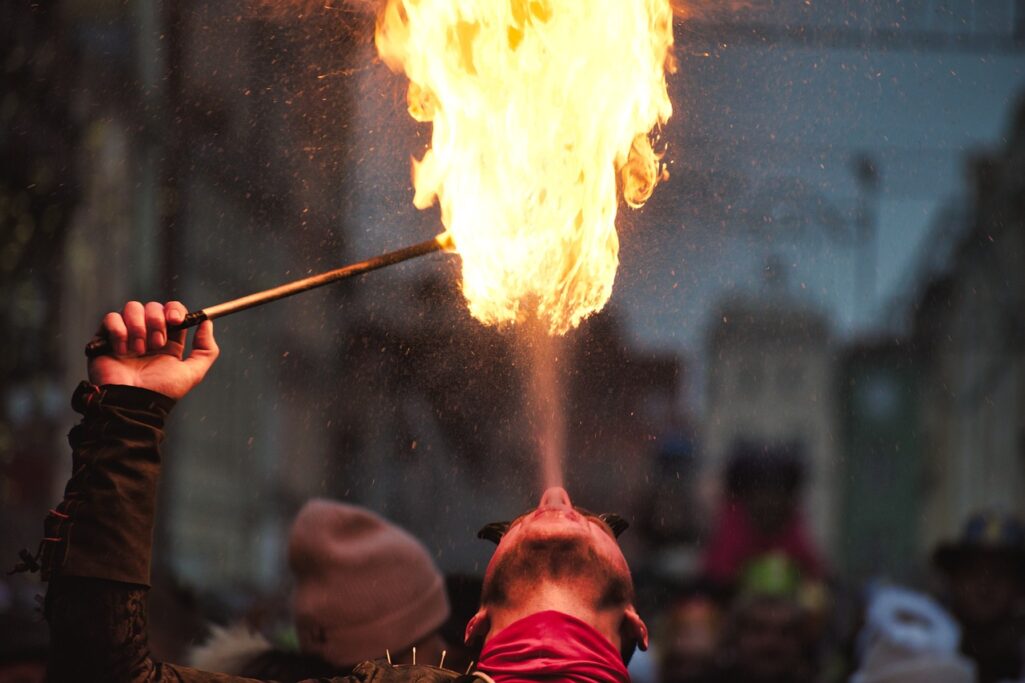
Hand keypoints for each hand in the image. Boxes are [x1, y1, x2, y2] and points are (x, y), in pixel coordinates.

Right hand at [88, 301, 219, 399]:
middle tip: (156, 343)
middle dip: (157, 321)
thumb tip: (206, 322)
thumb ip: (206, 349)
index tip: (176, 320)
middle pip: (153, 306)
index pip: (172, 311)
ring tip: (138, 350)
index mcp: (167, 341)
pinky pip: (110, 318)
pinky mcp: (104, 339)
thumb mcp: (192, 373)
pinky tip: (122, 351)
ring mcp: (126, 335)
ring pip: (132, 307)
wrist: (132, 403)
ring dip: (138, 327)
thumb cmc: (161, 391)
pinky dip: (119, 331)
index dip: (175, 310)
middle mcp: (147, 335)